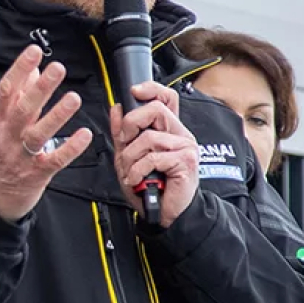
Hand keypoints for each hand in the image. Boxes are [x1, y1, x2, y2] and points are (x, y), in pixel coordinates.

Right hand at [0, 46, 94, 222]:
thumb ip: (14, 100)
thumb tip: (30, 71)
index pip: (5, 92)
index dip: (19, 70)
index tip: (34, 52)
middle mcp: (7, 138)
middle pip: (23, 109)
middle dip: (40, 88)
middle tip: (57, 68)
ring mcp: (21, 157)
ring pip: (38, 134)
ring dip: (57, 115)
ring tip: (73, 98)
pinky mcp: (36, 174)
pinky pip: (55, 160)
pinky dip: (70, 148)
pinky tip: (84, 134)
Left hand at [109, 82, 199, 226]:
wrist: (163, 213)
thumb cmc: (149, 187)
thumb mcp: (128, 157)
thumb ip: (122, 134)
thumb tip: (117, 109)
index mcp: (168, 130)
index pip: (166, 98)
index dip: (151, 89)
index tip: (134, 91)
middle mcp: (180, 135)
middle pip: (157, 110)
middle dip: (132, 125)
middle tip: (125, 143)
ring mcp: (186, 147)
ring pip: (150, 137)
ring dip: (132, 156)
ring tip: (131, 171)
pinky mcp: (186, 161)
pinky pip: (154, 157)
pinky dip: (138, 170)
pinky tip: (136, 180)